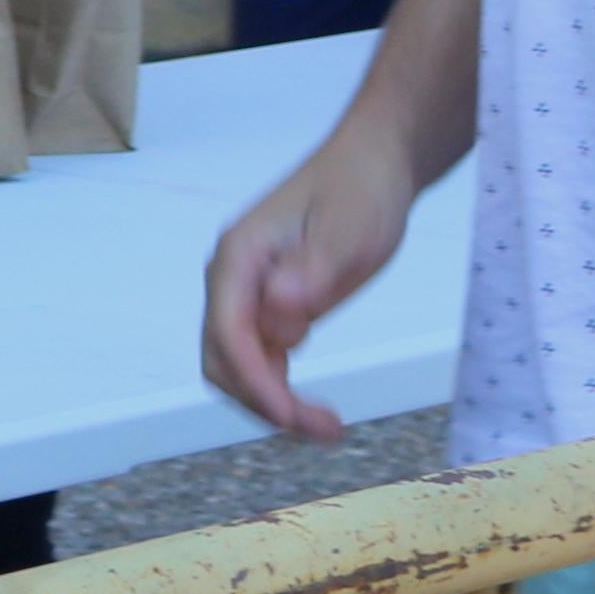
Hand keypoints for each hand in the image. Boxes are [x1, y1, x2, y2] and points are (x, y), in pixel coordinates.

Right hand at [201, 123, 413, 437]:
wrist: (372, 165)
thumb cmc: (360, 192)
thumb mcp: (347, 232)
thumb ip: (311, 273)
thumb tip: (276, 313)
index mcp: (238, 256)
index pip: (228, 332)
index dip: (255, 382)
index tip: (290, 417)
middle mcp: (231, 278)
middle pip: (222, 359)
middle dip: (263, 403)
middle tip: (323, 428)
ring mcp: (247, 293)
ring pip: (238, 367)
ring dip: (272, 404)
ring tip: (327, 428)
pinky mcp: (270, 306)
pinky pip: (261, 361)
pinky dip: (281, 391)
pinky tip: (315, 409)